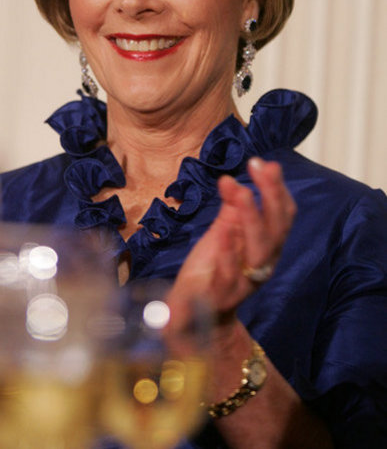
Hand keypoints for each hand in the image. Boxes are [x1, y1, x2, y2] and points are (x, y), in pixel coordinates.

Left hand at [167, 157, 295, 332]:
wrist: (193, 313)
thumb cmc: (212, 267)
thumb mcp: (224, 231)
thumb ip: (232, 207)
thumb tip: (236, 177)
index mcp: (267, 246)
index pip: (283, 214)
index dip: (277, 188)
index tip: (265, 162)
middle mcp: (263, 263)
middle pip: (276, 228)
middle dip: (270, 195)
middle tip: (258, 166)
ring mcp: (245, 281)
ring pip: (258, 250)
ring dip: (251, 217)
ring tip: (242, 190)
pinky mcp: (222, 295)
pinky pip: (228, 272)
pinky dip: (227, 250)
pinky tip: (222, 228)